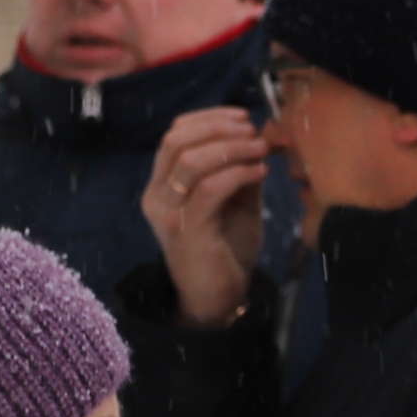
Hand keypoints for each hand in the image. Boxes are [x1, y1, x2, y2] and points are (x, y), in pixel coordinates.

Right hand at [141, 104, 271, 327]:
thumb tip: (258, 135)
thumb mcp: (236, 201)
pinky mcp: (186, 229)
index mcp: (162, 184)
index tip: (241, 117)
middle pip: (176, 140)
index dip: (208, 118)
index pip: (174, 134)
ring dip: (230, 147)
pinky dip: (238, 173)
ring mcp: (167, 212)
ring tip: (260, 149)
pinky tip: (260, 172)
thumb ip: (239, 169)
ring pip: (190, 161)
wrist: (218, 299)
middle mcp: (157, 195)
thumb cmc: (226, 250)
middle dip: (218, 128)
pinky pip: (210, 189)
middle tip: (252, 131)